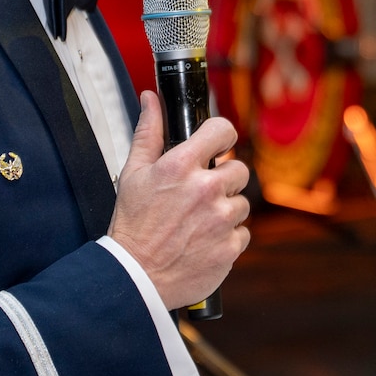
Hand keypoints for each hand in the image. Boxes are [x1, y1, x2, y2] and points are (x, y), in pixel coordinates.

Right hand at [108, 92, 250, 309]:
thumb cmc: (132, 225)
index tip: (218, 144)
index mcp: (181, 166)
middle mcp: (206, 189)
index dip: (221, 136)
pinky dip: (227, 238)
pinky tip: (204, 242)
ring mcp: (221, 220)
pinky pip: (242, 234)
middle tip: (200, 196)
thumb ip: (148, 132)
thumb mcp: (133, 173)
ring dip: (225, 212)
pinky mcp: (230, 247)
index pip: (223, 130)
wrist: (135, 277)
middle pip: (239, 170)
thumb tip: (151, 99)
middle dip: (223, 181)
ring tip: (198, 223)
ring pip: (242, 204)